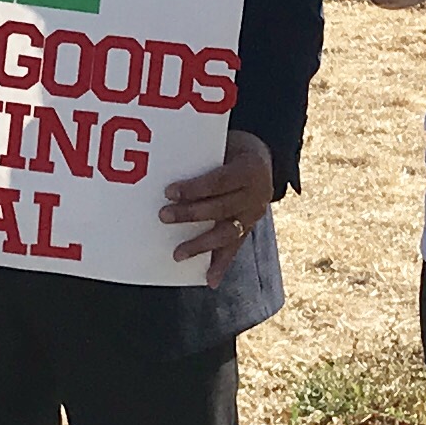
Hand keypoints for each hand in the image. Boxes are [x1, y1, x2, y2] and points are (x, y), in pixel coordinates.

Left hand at [161, 128, 276, 277]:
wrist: (262, 157)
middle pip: (220, 207)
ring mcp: (255, 214)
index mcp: (250, 169)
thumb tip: (166, 166)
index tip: (169, 191)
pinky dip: (222, 265)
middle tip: (163, 216)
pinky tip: (210, 280)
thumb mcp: (223, 144)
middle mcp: (256, 194)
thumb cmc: (232, 148)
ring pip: (227, 232)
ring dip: (201, 244)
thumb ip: (203, 158)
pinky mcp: (249, 228)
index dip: (195, 188)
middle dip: (191, 214)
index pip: (219, 181)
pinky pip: (235, 248)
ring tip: (178, 254)